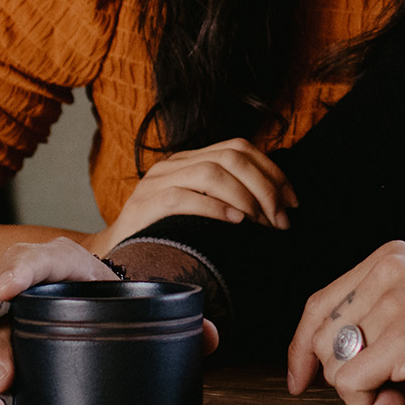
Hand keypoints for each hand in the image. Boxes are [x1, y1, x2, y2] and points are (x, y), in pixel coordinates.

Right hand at [0, 236, 220, 404]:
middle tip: (4, 378)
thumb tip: (212, 336)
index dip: (20, 270)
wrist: (93, 300)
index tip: (7, 289)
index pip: (38, 257)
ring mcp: (1, 306)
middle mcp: (25, 280)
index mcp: (66, 264)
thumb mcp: (141, 303)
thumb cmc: (113, 300)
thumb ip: (180, 319)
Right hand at [85, 138, 296, 253]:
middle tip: (281, 220)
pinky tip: (235, 222)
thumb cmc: (165, 237)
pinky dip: (215, 207)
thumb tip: (277, 206)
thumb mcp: (199, 210)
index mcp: (189, 159)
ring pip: (211, 172)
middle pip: (231, 156)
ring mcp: (156, 182)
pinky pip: (184, 197)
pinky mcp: (144, 205)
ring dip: (246, 197)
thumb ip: (227, 198)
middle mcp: (173, 164)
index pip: (239, 147)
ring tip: (263, 224)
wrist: (112, 257)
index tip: (292, 201)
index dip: (272, 171)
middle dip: (264, 187)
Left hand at [286, 241, 404, 404]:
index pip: (321, 302)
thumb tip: (326, 358)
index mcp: (391, 258)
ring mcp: (395, 302)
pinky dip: (373, 404)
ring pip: (334, 363)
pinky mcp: (404, 338)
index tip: (300, 377)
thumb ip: (378, 316)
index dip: (302, 345)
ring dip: (364, 390)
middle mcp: (388, 271)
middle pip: (320, 335)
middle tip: (389, 387)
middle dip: (343, 374)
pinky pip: (352, 384)